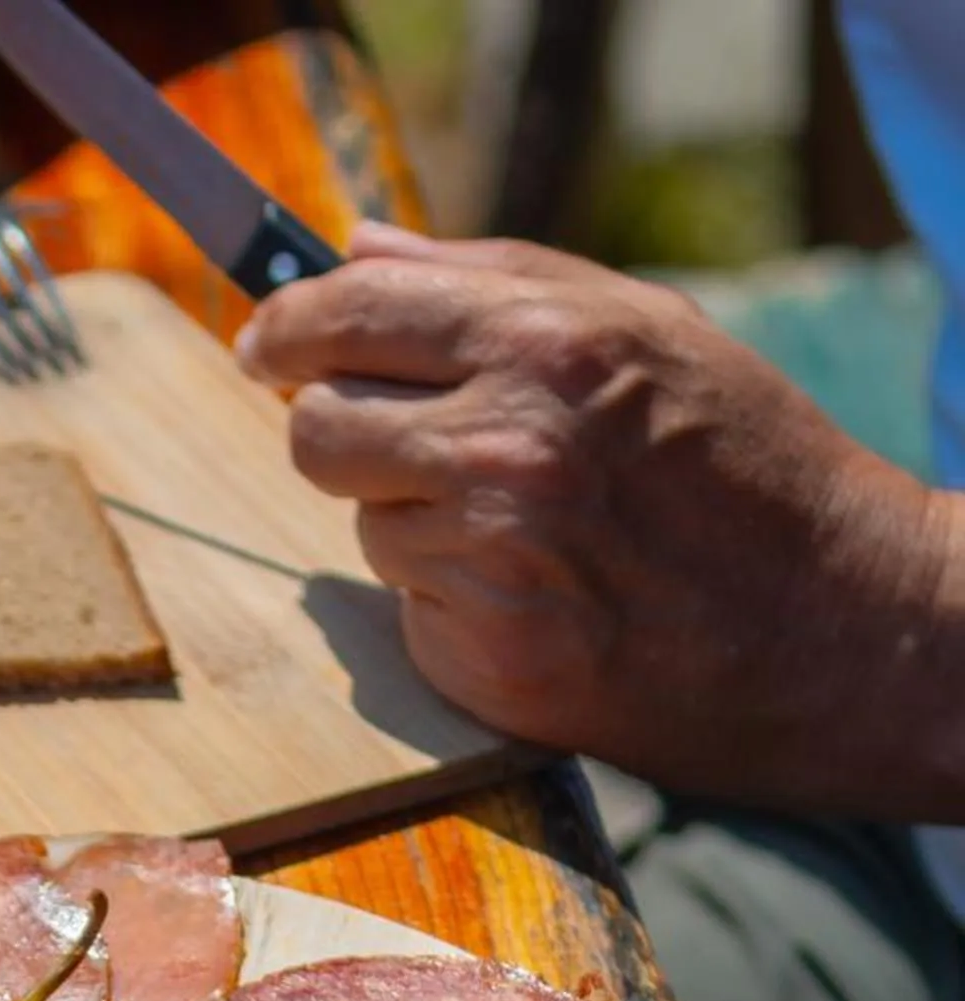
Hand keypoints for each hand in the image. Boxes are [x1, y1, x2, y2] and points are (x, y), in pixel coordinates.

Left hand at [237, 222, 964, 816]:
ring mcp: (487, 562)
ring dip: (418, 524)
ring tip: (530, 531)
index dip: (287, 329)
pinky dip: (451, 603)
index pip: (350, 317)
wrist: (824, 627)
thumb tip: (357, 250)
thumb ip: (492, 279)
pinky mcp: (480, 659)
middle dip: (343, 433)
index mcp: (544, 343)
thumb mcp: (646, 328)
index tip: (265, 342)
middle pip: (318, 430)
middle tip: (403, 444)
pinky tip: (538, 597)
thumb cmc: (739, 462)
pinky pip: (407, 613)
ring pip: (366, 527)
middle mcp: (504, 448)